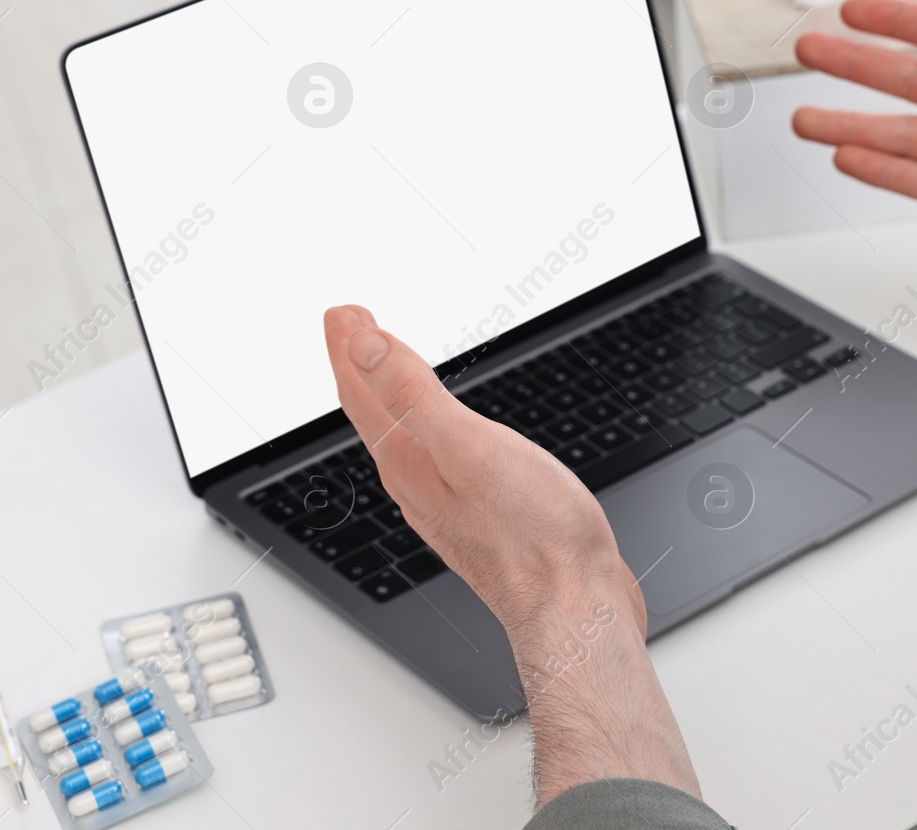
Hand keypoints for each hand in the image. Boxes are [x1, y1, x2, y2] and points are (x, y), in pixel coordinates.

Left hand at [322, 305, 699, 803]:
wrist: (574, 607)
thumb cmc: (531, 534)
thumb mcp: (468, 448)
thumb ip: (413, 395)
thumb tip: (364, 346)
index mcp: (409, 462)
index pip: (363, 391)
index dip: (350, 345)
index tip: (342, 309)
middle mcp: (418, 484)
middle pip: (375, 412)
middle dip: (361, 364)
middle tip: (353, 325)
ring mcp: (447, 503)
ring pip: (403, 438)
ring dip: (389, 395)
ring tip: (386, 369)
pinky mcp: (479, 516)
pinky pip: (436, 458)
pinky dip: (427, 427)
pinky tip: (443, 434)